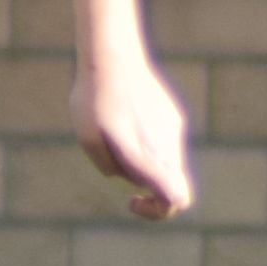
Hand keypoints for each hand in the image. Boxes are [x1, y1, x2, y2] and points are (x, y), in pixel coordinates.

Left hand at [73, 53, 195, 222]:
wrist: (111, 54)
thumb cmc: (95, 99)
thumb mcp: (90, 140)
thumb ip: (111, 166)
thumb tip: (128, 179)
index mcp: (151, 154)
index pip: (176, 199)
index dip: (157, 212)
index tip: (133, 200)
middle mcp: (169, 144)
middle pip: (173, 185)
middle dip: (148, 188)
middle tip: (117, 168)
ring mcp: (173, 128)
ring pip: (167, 163)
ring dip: (144, 163)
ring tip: (113, 134)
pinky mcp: (170, 114)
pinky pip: (162, 142)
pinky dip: (146, 144)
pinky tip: (121, 118)